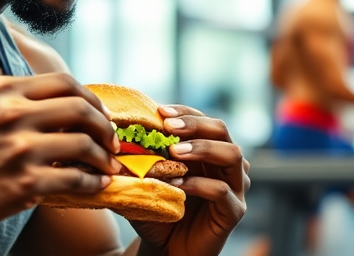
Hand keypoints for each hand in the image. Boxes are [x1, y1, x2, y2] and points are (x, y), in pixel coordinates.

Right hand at [0, 73, 121, 239]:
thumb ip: (15, 100)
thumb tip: (61, 103)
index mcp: (3, 91)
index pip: (65, 82)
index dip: (92, 99)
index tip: (100, 115)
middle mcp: (12, 114)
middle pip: (80, 108)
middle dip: (105, 126)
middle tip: (112, 141)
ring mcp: (18, 149)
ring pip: (83, 143)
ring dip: (104, 156)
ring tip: (108, 165)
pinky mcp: (23, 184)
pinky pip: (74, 179)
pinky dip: (94, 182)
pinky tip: (97, 185)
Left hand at [129, 105, 249, 255]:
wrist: (165, 249)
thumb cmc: (158, 209)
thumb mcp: (147, 178)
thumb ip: (141, 156)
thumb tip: (118, 129)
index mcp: (209, 151)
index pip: (203, 120)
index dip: (184, 112)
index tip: (160, 111)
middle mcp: (227, 165)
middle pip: (222, 130)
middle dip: (195, 124)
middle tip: (169, 126)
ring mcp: (235, 187)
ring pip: (232, 155)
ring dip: (201, 148)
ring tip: (174, 151)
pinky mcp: (234, 211)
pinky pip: (222, 191)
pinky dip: (199, 184)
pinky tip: (177, 184)